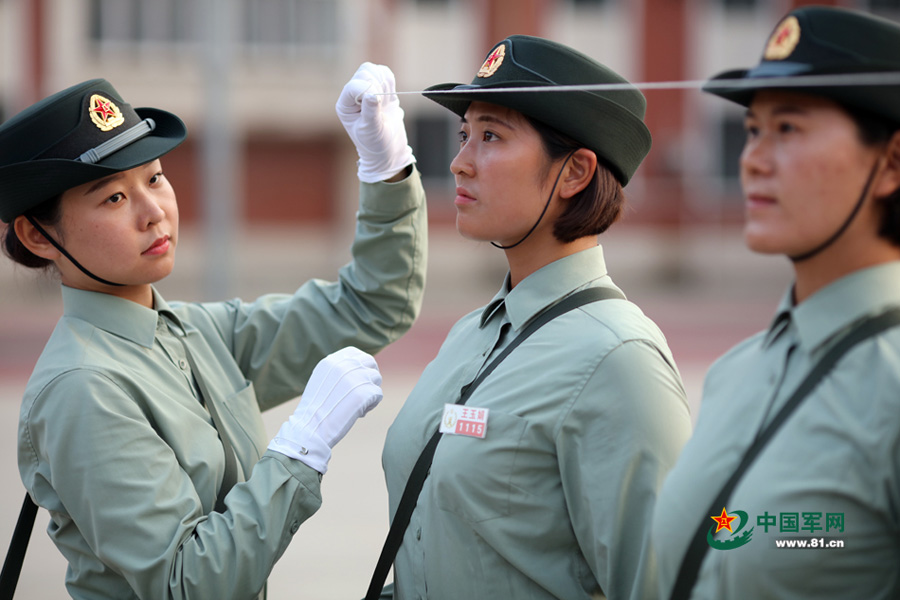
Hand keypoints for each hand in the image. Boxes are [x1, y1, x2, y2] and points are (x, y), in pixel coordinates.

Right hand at [268, 347, 382, 472]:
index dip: (361, 364)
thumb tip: (358, 366)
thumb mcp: (321, 381)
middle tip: (362, 392)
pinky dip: (372, 405)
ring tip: (357, 405)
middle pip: (370, 363)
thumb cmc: (315, 410)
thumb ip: (337, 371)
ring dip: (370, 392)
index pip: (356, 353)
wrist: (310, 429)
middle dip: (369, 377)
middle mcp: (344, 365)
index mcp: (331, 361)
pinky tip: (359, 413)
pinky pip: (378, 394)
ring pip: (376, 378)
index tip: (360, 377)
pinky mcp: (365, 393)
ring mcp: (356, 378)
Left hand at [335, 62, 415, 182]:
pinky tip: (389, 98)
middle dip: (377, 85)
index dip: (368, 90)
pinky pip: (384, 74)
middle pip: (364, 73)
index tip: (378, 103)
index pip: (354, 85)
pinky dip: (390, 82)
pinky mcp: (379, 88)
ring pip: (374, 71)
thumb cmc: (375, 144)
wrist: (388, 149)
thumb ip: (371, 112)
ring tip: (385, 102)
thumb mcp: (371, 131)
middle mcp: (353, 95)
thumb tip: (372, 94)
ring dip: (384, 83)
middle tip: (382, 104)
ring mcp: (366, 90)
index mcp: (345, 105)